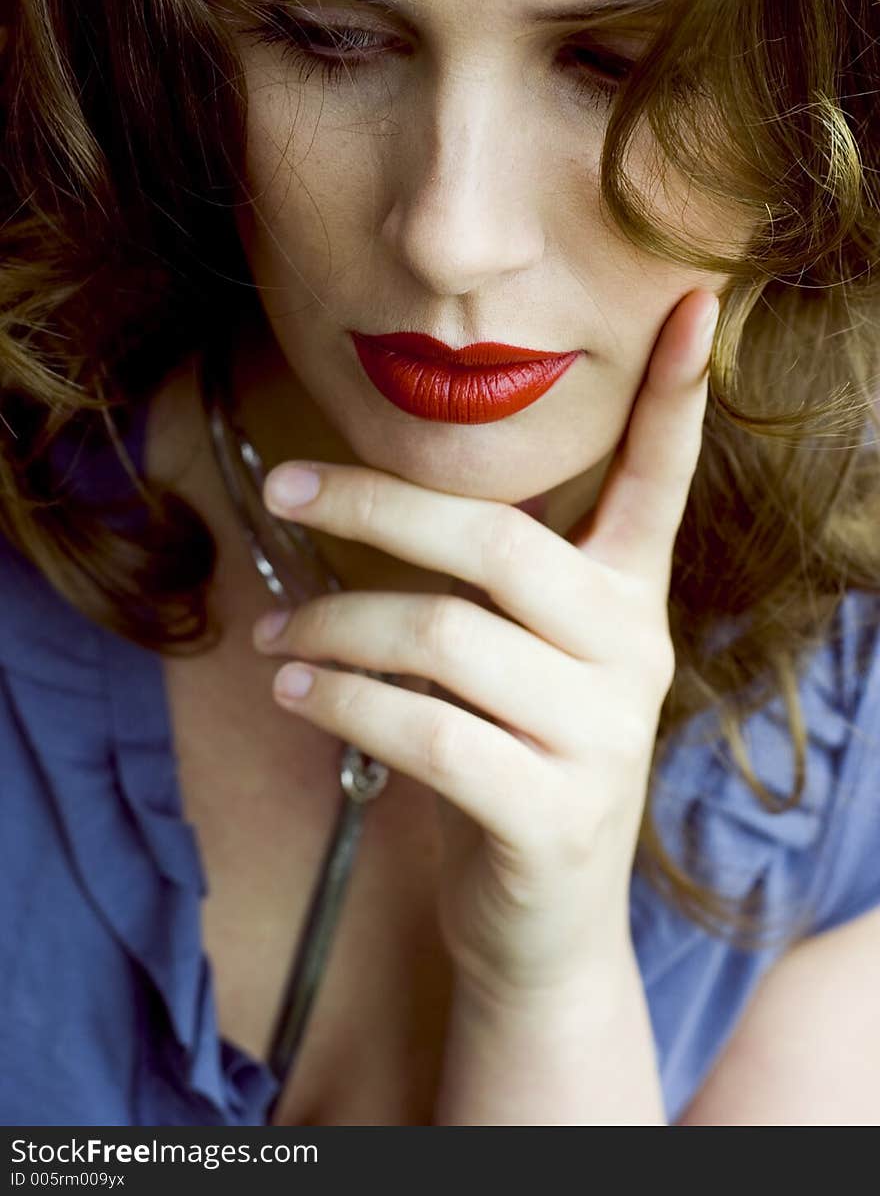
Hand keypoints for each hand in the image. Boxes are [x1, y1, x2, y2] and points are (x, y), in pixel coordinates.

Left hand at [252, 289, 719, 1003]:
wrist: (542, 920)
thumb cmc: (513, 757)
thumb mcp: (524, 661)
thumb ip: (491, 583)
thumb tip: (368, 489)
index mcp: (629, 599)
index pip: (662, 481)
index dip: (678, 396)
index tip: (693, 303)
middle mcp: (632, 654)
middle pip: (500, 544)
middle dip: (378, 505)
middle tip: (286, 488)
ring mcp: (602, 738)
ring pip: (443, 638)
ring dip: (333, 625)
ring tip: (272, 632)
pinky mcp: (553, 814)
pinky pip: (426, 732)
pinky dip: (343, 703)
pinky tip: (296, 689)